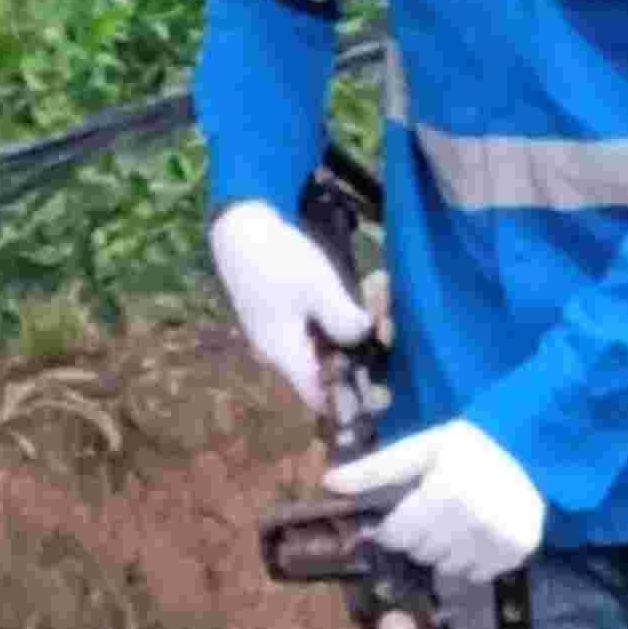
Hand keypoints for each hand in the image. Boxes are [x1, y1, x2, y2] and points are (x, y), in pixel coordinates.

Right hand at [208, 200, 374, 412]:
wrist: (241, 227)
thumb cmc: (278, 260)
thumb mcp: (318, 289)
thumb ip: (344, 322)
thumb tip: (364, 339)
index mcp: (286, 356)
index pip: (321, 399)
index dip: (351, 401)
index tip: (381, 388)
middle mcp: (281, 353)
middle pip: (330, 371)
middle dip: (364, 351)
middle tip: (386, 321)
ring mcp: (281, 334)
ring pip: (329, 345)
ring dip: (358, 326)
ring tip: (379, 289)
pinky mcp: (285, 315)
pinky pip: (319, 326)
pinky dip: (343, 312)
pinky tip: (366, 285)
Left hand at [324, 420, 546, 587]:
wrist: (528, 449)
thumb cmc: (467, 448)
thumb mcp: (420, 449)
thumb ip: (375, 469)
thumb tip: (330, 483)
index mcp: (445, 491)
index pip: (398, 535)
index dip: (395, 526)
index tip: (407, 511)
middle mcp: (475, 518)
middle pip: (422, 553)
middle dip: (420, 537)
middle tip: (435, 513)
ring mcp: (500, 537)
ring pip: (448, 568)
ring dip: (445, 551)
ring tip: (457, 523)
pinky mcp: (518, 550)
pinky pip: (478, 574)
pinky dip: (472, 561)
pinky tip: (478, 535)